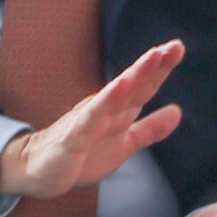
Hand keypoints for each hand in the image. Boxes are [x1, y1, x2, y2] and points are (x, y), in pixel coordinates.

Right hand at [0, 40, 187, 206]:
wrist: (39, 170)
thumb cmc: (81, 153)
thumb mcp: (123, 142)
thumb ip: (149, 129)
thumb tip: (177, 111)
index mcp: (116, 109)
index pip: (142, 86)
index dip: (160, 69)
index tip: (177, 48)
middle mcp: (103, 108)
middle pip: (131, 84)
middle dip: (151, 65)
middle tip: (174, 46)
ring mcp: (87, 120)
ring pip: (114, 96)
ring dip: (133, 76)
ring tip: (152, 58)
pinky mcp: (73, 137)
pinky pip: (91, 118)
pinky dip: (105, 103)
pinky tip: (118, 88)